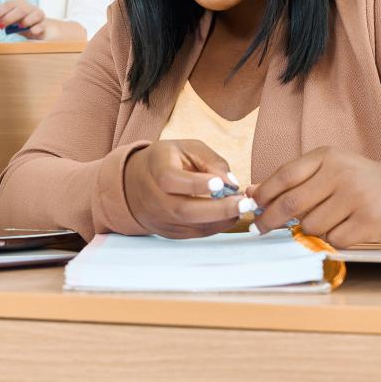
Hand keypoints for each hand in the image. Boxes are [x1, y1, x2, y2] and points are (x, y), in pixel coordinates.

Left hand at [0, 0, 47, 39]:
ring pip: (32, 15)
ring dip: (24, 21)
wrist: (40, 28)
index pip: (7, 5)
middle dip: (8, 18)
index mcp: (19, 4)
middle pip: (20, 9)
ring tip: (18, 27)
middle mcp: (29, 7)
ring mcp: (38, 15)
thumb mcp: (11, 20)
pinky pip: (41, 26)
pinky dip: (36, 28)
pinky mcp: (44, 25)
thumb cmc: (22, 23)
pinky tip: (32, 31)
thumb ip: (2, 18)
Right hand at [123, 139, 242, 238]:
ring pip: (192, 226)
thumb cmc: (167, 161)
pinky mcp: (169, 233)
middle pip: (184, 210)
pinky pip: (195, 233)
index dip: (196, 184)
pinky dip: (216, 226)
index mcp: (156, 169)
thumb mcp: (186, 148)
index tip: (221, 184)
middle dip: (218, 209)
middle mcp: (154, 198)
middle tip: (244, 203)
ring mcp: (161, 219)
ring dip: (222, 219)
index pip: (171, 180)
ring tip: (242, 208)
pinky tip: (230, 215)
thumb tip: (232, 183)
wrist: (136, 183)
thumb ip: (210, 160)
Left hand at [249, 148, 380, 247]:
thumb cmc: (355, 181)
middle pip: (292, 204)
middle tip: (260, 228)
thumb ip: (290, 180)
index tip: (253, 207)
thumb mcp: (325, 169)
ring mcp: (356, 197)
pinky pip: (333, 239)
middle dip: (270, 220)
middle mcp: (341, 174)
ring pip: (311, 226)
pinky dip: (332, 239)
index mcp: (326, 157)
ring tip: (323, 220)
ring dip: (308, 230)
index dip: (264, 194)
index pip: (285, 176)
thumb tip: (251, 193)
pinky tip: (343, 227)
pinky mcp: (368, 221)